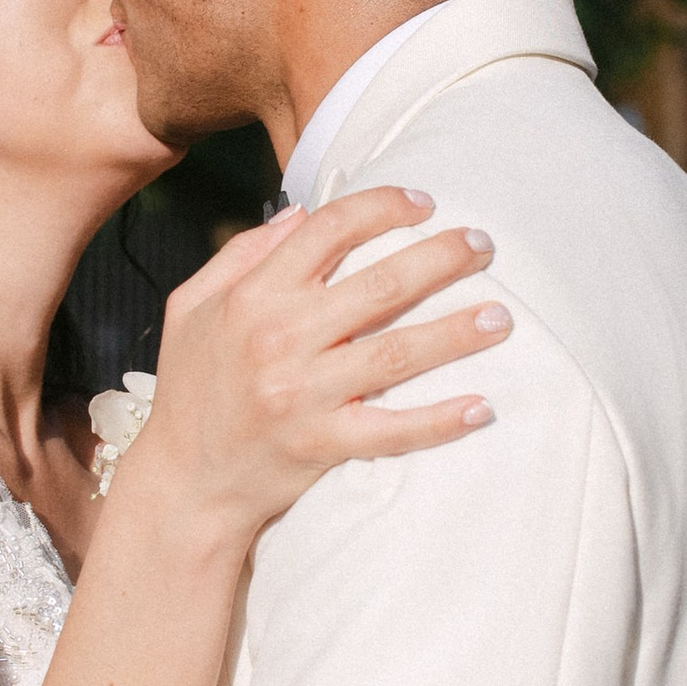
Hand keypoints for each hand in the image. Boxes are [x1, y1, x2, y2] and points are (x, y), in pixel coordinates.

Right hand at [124, 185, 507, 547]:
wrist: (184, 482)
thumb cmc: (192, 389)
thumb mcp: (192, 308)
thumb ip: (241, 254)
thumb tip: (301, 213)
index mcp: (252, 297)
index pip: (329, 230)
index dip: (384, 206)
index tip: (424, 203)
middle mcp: (280, 339)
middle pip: (381, 284)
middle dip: (442, 258)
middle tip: (485, 245)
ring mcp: (302, 395)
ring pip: (397, 353)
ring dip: (457, 332)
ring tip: (502, 317)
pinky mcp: (320, 445)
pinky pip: (391, 431)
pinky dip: (439, 421)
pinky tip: (482, 406)